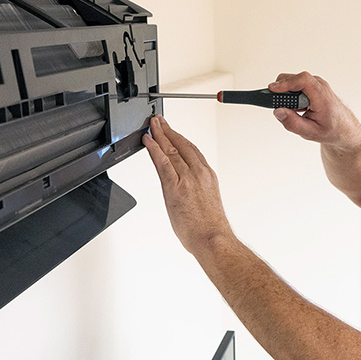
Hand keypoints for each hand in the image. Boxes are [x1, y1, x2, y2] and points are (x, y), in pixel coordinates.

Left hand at [142, 116, 235, 255]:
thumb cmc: (211, 227)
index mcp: (208, 176)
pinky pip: (162, 163)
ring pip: (171, 150)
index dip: (179, 138)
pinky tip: (148, 141)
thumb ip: (196, 191)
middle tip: (159, 122)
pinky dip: (154, 149)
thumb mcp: (207, 202)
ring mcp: (187, 178)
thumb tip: (186, 191)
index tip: (172, 132)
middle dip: (168, 131)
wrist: (212, 238)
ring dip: (160, 135)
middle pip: (181, 145)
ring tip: (152, 126)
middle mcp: (199, 173)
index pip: (192, 150)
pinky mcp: (175, 187)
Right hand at [268, 72, 360, 150]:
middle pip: (295, 79)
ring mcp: (317, 84)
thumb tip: (277, 111)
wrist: (344, 128)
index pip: (303, 81)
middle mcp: (319, 86)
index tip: (273, 89)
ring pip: (295, 81)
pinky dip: (291, 93)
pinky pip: (297, 84)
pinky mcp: (313, 86)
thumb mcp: (310, 132)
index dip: (286, 83)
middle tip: (274, 102)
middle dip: (282, 89)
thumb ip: (293, 123)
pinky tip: (293, 107)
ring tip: (288, 108)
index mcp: (322, 96)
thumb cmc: (331, 129)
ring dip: (287, 92)